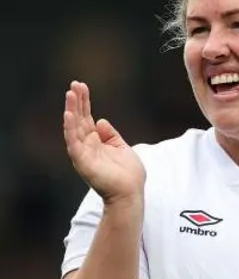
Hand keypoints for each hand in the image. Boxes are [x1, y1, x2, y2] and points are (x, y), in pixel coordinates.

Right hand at [63, 81, 145, 203]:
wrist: (130, 193)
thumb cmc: (128, 174)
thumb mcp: (122, 148)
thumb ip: (111, 135)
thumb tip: (101, 120)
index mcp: (96, 141)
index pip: (87, 117)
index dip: (84, 102)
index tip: (81, 86)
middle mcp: (87, 145)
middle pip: (79, 119)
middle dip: (76, 101)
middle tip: (74, 84)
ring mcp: (83, 153)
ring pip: (74, 128)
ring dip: (71, 111)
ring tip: (69, 95)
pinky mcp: (83, 161)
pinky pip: (74, 143)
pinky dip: (70, 129)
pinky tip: (68, 115)